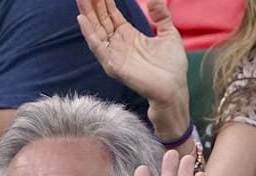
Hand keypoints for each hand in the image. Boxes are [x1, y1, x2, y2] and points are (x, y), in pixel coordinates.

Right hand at [76, 0, 189, 134]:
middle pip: (100, 20)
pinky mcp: (112, 64)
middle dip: (92, 4)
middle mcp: (117, 44)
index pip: (111, 15)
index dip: (105, 2)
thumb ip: (161, 15)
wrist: (173, 88)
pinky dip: (89, 33)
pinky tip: (82, 19)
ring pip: (95, 30)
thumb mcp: (168, 33)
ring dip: (87, 14)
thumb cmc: (171, 66)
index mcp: (128, 36)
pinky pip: (97, 46)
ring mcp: (113, 54)